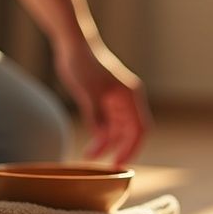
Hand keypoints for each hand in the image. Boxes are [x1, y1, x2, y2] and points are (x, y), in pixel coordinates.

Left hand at [56, 40, 151, 165]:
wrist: (73, 45)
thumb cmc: (83, 63)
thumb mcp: (88, 92)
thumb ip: (96, 117)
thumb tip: (102, 139)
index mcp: (131, 95)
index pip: (140, 129)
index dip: (132, 148)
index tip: (119, 163)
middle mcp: (128, 99)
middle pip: (131, 133)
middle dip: (120, 150)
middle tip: (107, 168)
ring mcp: (118, 101)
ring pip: (118, 130)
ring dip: (107, 144)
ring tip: (89, 156)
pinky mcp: (106, 101)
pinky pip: (108, 124)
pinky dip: (101, 136)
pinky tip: (91, 145)